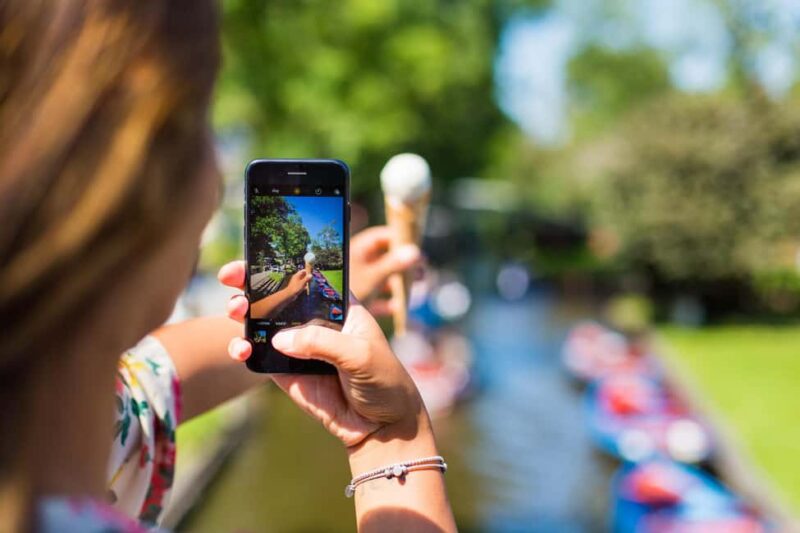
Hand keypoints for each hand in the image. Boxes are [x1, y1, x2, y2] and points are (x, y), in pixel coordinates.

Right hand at [219, 261, 428, 447]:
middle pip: (278, 294)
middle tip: (230, 278)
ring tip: (236, 312)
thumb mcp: (361, 355)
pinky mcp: (285, 371)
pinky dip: (243, 349)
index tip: (257, 254)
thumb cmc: (383, 380)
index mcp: (339, 305)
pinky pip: (257, 355)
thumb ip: (322, 343)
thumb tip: (279, 340)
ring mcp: (297, 345)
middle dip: (251, 282)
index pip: (308, 276)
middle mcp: (315, 320)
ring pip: (262, 322)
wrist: (380, 426)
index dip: (283, 262)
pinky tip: (239, 349)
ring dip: (242, 313)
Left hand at [286, 269, 309, 295]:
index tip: (311, 273)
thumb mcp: (302, 283)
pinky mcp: (297, 287)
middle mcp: (296, 278)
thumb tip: (311, 275)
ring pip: (303, 280)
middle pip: (303, 276)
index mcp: (297, 275)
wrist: (290, 295)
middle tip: (312, 279)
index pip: (303, 271)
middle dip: (307, 277)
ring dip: (306, 282)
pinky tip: (307, 288)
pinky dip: (304, 286)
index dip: (307, 271)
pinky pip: (301, 285)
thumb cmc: (296, 288)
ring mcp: (296, 282)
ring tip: (310, 283)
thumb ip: (307, 278)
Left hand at [349, 226, 421, 314]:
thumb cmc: (347, 292)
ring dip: (399, 283)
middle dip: (403, 263)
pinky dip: (389, 302)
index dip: (399, 237)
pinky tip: (398, 307)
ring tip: (417, 285)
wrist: (326, 321)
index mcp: (359, 250)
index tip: (416, 241)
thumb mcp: (373, 277)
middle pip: (385, 259)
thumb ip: (394, 264)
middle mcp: (358, 265)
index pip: (382, 237)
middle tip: (421, 267)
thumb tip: (416, 251)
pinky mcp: (360, 302)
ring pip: (383, 279)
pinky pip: (378, 298)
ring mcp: (359, 283)